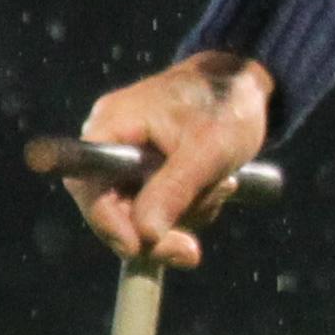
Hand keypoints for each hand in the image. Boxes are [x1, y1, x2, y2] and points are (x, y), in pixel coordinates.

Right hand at [70, 55, 273, 267]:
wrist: (246, 82)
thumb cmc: (227, 103)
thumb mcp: (207, 151)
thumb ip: (174, 191)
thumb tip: (145, 236)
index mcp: (112, 125)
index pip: (88, 186)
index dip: (107, 222)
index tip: (137, 248)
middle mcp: (112, 141)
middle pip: (112, 208)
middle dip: (156, 229)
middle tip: (190, 251)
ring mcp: (130, 157)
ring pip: (141, 214)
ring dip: (184, 215)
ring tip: (221, 186)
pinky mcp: (150, 169)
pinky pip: (159, 207)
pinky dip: (189, 208)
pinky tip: (216, 187)